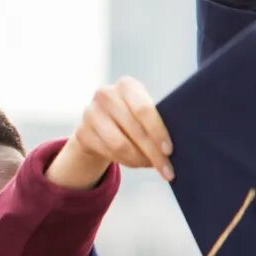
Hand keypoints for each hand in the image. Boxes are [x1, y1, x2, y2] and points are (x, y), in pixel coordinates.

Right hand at [50, 77, 171, 189]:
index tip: (169, 151)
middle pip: (134, 130)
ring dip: (139, 160)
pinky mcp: (82, 132)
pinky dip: (126, 162)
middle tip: (168, 170)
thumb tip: (173, 149)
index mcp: (127, 85)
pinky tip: (136, 162)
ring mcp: (90, 112)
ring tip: (151, 165)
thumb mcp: (144, 111)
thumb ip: (157, 120)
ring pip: (119, 145)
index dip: (158, 132)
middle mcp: (106, 94)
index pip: (144, 110)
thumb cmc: (133, 117)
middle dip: (153, 153)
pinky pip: (108, 153)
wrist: (101, 123)